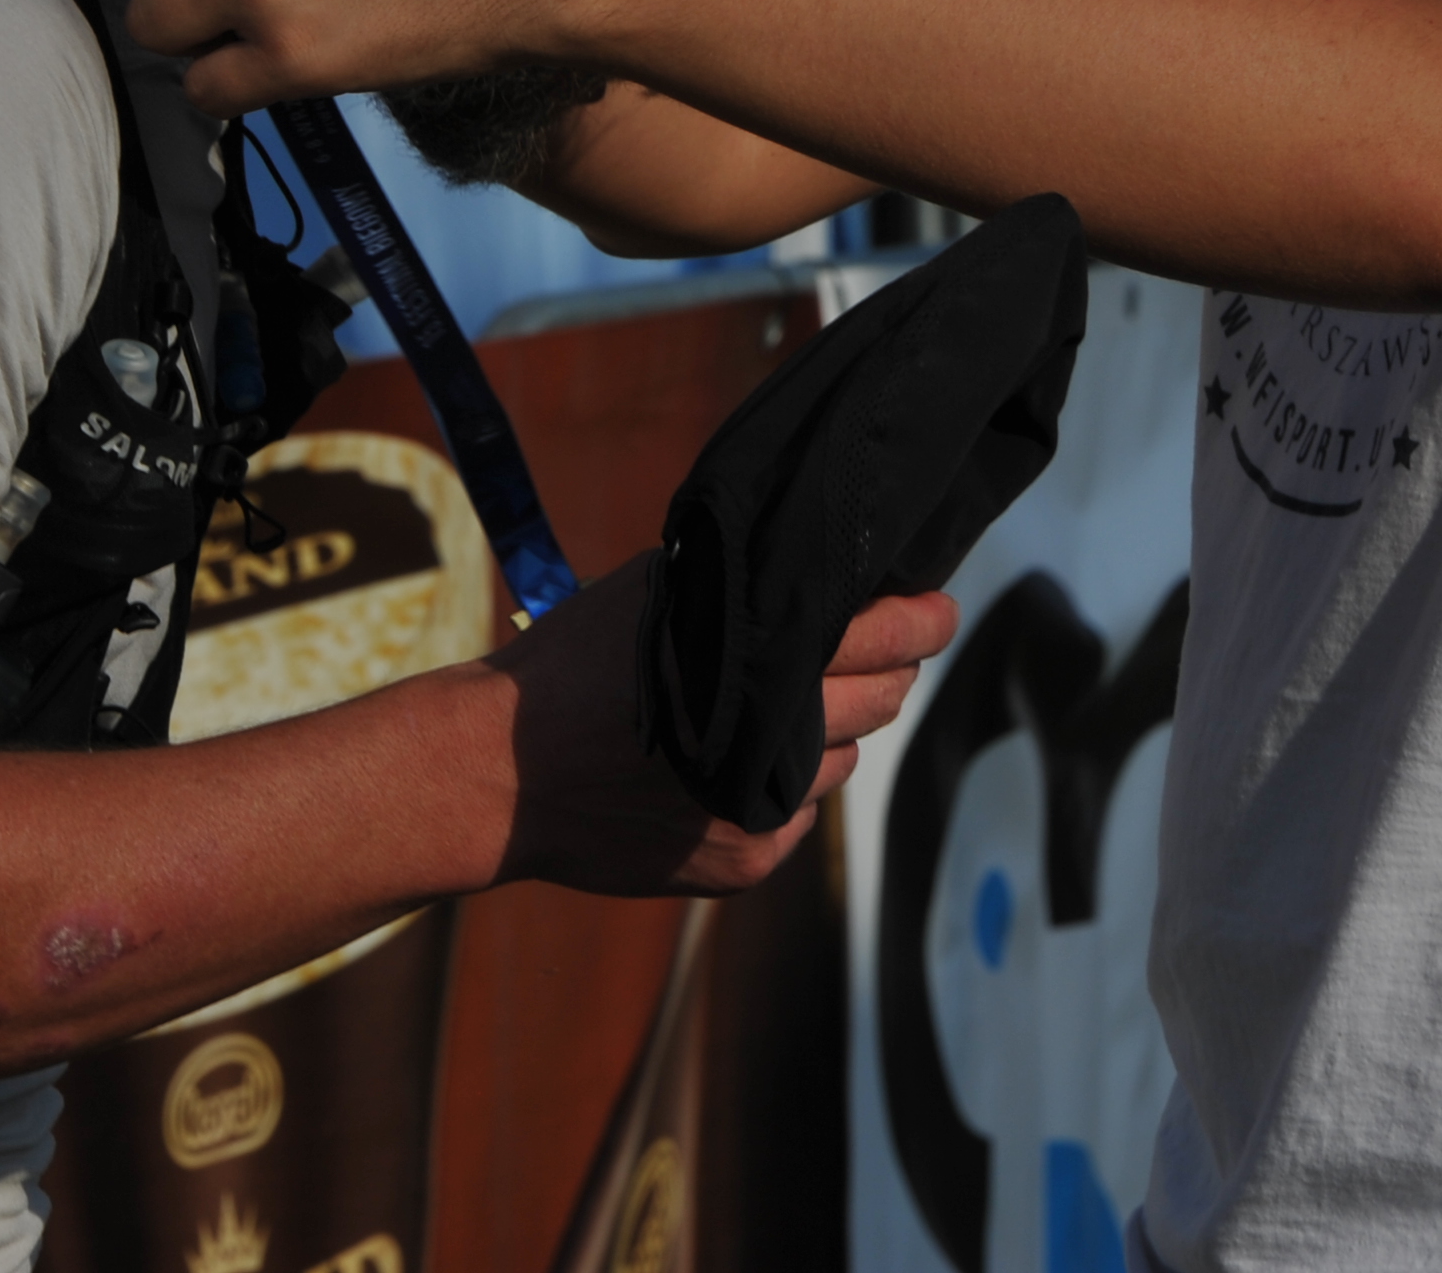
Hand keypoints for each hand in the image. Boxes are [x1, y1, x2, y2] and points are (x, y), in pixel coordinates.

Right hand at [484, 554, 957, 894]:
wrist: (501, 773)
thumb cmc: (572, 665)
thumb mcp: (658, 596)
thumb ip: (741, 591)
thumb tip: (819, 581)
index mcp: (755, 656)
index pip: (884, 636)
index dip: (924, 618)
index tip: (940, 607)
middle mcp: (774, 734)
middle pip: (882, 700)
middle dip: (888, 672)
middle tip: (877, 654)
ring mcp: (764, 806)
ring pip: (843, 762)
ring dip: (828, 734)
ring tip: (774, 713)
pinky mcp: (749, 860)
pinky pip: (795, 814)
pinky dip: (779, 789)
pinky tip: (725, 767)